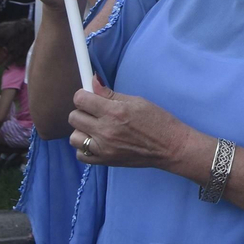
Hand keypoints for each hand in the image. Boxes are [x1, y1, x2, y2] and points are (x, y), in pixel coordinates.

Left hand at [67, 82, 191, 170]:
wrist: (170, 147)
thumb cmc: (157, 121)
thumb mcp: (136, 101)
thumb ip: (110, 94)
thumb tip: (92, 82)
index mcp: (114, 112)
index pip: (80, 100)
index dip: (83, 95)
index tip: (89, 97)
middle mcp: (105, 131)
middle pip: (74, 117)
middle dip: (83, 111)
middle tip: (95, 112)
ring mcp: (104, 148)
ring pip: (74, 137)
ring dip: (82, 130)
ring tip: (96, 128)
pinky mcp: (105, 161)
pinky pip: (81, 155)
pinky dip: (85, 148)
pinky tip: (97, 142)